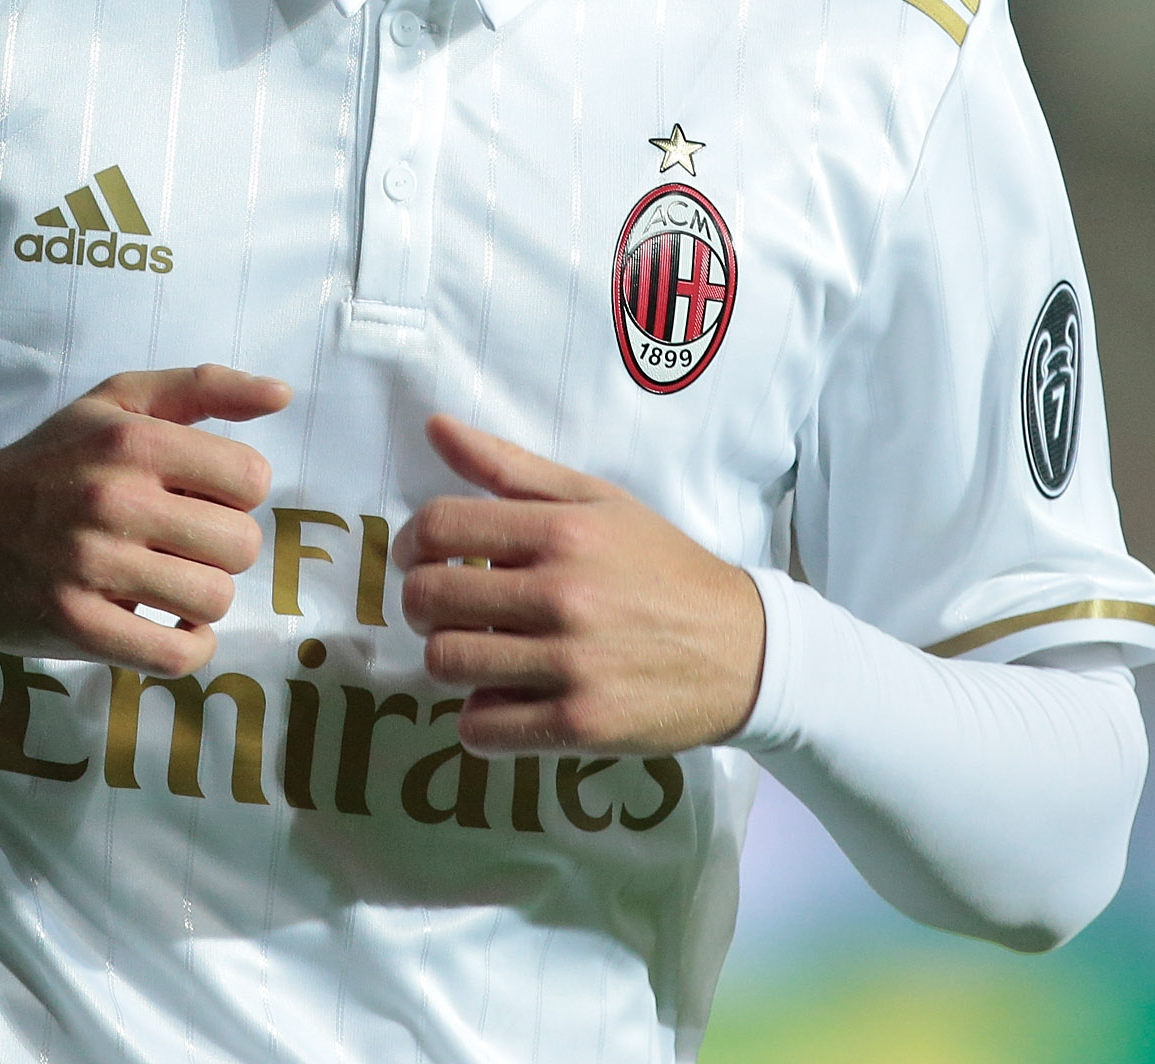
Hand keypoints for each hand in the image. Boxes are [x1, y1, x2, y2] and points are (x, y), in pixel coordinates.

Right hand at [0, 364, 288, 676]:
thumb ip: (202, 387)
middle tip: (183, 545)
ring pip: (214, 600)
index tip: (202, 498)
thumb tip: (282, 393)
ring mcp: (92, 566)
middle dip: (224, 549)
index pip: (251, 478)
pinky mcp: (77, 625)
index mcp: (132, 441)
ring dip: (204, 599)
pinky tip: (170, 627)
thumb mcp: (116, 404)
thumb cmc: (50, 462)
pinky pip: (175, 654)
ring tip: (172, 582)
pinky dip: (188, 648)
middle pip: (241, 545)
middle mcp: (113, 499)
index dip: (237, 494)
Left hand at [394, 414, 762, 755]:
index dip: (410, 544)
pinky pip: (483, 727)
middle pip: (430, 598)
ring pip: (447, 664)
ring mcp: (572, 664)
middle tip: (446, 610)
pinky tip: (504, 698)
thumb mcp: (597, 501)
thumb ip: (510, 467)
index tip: (418, 558)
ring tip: (479, 652)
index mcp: (564, 532)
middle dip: (422, 603)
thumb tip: (434, 427)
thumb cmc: (662, 567)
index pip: (440, 527)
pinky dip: (479, 717)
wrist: (744, 650)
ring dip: (450, 660)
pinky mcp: (581, 724)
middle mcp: (564, 594)